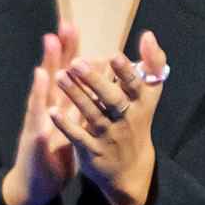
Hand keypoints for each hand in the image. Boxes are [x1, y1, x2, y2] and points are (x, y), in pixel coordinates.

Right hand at [0, 38, 78, 204]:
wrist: (34, 185)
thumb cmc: (52, 155)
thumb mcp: (68, 127)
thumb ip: (76, 105)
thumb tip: (92, 82)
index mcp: (56, 106)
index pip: (63, 73)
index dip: (68, 51)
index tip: (71, 27)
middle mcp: (44, 111)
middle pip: (51, 78)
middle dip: (55, 55)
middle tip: (57, 30)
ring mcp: (37, 126)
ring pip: (41, 100)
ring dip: (43, 81)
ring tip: (47, 61)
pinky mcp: (35, 146)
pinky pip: (38, 131)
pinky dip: (40, 118)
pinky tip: (42, 113)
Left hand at [47, 19, 171, 204]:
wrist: (131, 169)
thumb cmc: (137, 120)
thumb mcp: (149, 96)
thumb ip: (152, 65)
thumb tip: (148, 35)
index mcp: (140, 103)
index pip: (135, 85)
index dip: (126, 71)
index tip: (114, 55)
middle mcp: (126, 119)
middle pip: (112, 99)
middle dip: (95, 81)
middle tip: (76, 62)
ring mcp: (109, 136)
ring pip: (92, 114)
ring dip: (76, 95)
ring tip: (60, 76)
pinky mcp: (93, 151)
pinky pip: (78, 137)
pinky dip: (66, 125)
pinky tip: (53, 110)